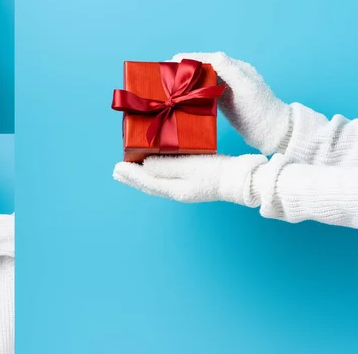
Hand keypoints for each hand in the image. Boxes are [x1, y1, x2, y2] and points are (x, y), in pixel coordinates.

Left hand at [113, 154, 267, 205]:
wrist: (240, 179)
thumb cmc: (216, 171)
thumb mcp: (188, 166)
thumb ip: (165, 166)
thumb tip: (144, 165)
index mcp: (174, 189)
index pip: (146, 182)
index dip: (131, 175)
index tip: (116, 167)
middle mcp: (176, 192)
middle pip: (148, 185)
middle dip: (132, 178)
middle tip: (117, 172)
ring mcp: (185, 189)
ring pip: (156, 183)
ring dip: (141, 177)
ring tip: (129, 171)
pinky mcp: (192, 183)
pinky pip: (166, 180)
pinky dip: (154, 175)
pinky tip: (154, 169)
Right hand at [169, 52, 290, 154]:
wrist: (273, 133)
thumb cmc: (262, 110)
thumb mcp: (246, 88)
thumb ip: (230, 70)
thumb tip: (213, 55)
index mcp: (237, 69)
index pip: (210, 59)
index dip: (191, 58)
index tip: (172, 60)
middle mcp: (231, 77)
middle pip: (204, 69)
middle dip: (186, 70)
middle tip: (167, 74)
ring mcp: (227, 90)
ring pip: (203, 81)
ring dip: (188, 82)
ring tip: (170, 85)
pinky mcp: (224, 103)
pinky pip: (205, 95)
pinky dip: (193, 94)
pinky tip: (182, 98)